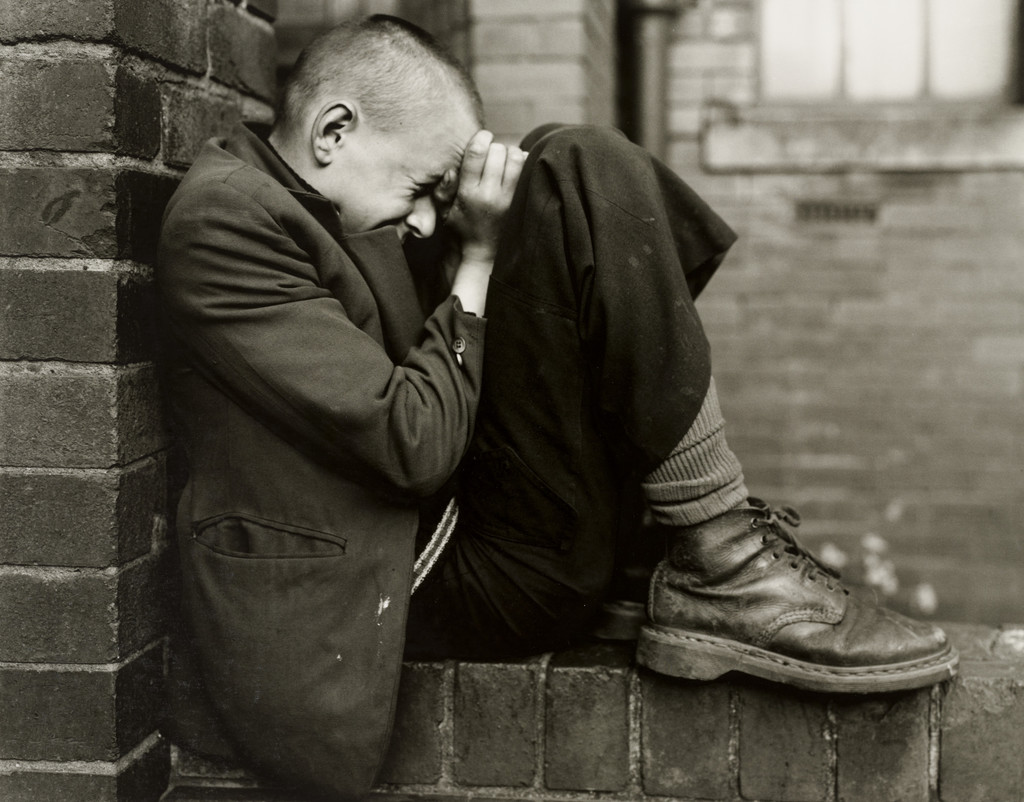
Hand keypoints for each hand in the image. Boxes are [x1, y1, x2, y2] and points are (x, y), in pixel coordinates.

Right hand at [448, 130, 525, 264]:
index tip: (483, 137)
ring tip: (504, 160)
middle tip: (492, 154)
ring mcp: (508, 198)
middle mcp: (489, 194)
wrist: (485, 252)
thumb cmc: (463, 227)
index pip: (476, 154)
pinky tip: (515, 167)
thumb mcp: (446, 210)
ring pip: (515, 157)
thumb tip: (451, 170)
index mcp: (468, 193)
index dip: (481, 138)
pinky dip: (523, 161)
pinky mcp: (521, 201)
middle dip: (495, 146)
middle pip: (497, 151)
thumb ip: (444, 189)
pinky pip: (527, 170)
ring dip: (510, 152)